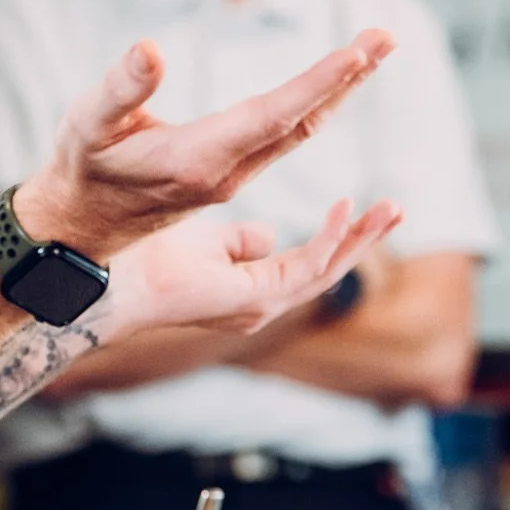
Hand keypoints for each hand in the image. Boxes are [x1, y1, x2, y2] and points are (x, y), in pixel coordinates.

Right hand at [16, 30, 393, 259]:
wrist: (75, 232)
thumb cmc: (77, 170)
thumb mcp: (85, 126)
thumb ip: (119, 89)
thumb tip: (151, 49)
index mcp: (197, 159)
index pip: (272, 115)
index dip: (317, 83)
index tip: (359, 52)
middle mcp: (225, 173)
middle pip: (300, 122)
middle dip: (346, 77)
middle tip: (387, 36)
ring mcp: (229, 178)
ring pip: (297, 129)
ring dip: (337, 89)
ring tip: (372, 49)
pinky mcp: (226, 176)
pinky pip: (284, 137)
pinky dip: (313, 105)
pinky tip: (333, 87)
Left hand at [97, 199, 402, 341]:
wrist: (112, 276)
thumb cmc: (147, 258)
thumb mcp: (206, 241)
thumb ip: (239, 242)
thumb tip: (268, 234)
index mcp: (254, 289)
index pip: (311, 264)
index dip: (341, 237)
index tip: (363, 204)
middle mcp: (262, 302)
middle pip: (330, 272)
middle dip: (366, 240)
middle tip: (397, 207)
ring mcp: (261, 306)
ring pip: (327, 273)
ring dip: (361, 239)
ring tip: (391, 207)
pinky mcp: (254, 300)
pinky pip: (305, 268)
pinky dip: (330, 240)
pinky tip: (345, 209)